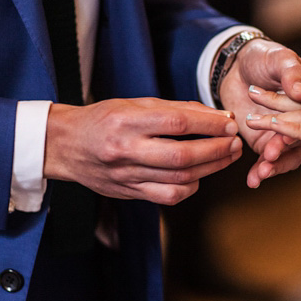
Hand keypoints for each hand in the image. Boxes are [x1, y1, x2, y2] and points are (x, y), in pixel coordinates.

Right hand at [43, 98, 242, 204]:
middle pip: (182, 156)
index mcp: (126, 122)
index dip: (209, 124)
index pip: (177, 123)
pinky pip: (168, 196)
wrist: (65, 145)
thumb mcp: (134, 104)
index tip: (229, 122)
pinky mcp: (129, 193)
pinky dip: (190, 187)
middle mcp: (126, 150)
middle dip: (216, 150)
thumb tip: (216, 116)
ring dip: (211, 169)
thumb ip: (174, 109)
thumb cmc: (103, 119)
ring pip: (179, 179)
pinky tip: (199, 176)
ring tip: (227, 156)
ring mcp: (127, 176)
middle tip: (235, 142)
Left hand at [216, 37, 300, 186]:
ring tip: (261, 173)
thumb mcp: (280, 58)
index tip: (286, 137)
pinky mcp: (268, 142)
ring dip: (275, 166)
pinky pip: (269, 161)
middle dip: (284, 151)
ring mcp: (287, 133)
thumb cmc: (264, 57)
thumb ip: (292, 74)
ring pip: (287, 156)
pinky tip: (253, 180)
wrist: (235, 66)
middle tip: (269, 156)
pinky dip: (261, 171)